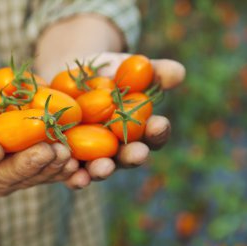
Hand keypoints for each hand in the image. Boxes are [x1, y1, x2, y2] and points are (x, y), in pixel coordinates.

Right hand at [0, 67, 83, 195]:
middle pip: (1, 176)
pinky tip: (76, 162)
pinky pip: (42, 175)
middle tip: (49, 151)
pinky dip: (59, 170)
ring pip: (26, 179)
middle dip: (26, 165)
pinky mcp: (24, 173)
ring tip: (68, 154)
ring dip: (48, 169)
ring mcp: (2, 178)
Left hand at [61, 52, 185, 185]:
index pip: (153, 135)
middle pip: (128, 157)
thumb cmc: (106, 75)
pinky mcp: (69, 160)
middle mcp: (118, 149)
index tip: (159, 124)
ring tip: (103, 168)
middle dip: (133, 156)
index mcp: (138, 130)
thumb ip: (152, 72)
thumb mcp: (126, 68)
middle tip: (137, 153)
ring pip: (100, 169)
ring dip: (103, 170)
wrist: (69, 79)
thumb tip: (177, 72)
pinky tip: (72, 174)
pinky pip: (71, 172)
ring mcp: (93, 158)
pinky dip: (73, 175)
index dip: (158, 131)